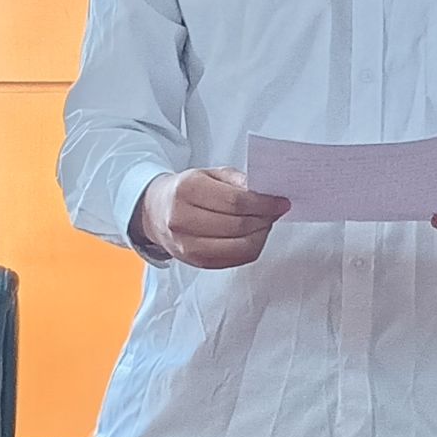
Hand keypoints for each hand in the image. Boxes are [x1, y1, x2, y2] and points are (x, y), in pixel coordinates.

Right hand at [132, 168, 290, 269]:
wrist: (156, 211)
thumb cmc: (186, 190)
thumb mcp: (209, 174)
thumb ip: (237, 180)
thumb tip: (265, 192)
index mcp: (187, 190)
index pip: (235, 202)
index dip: (263, 203)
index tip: (280, 202)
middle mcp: (183, 220)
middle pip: (237, 226)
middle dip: (264, 219)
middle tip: (276, 211)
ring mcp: (187, 246)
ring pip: (239, 247)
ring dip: (260, 235)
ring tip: (265, 223)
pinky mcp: (195, 263)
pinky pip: (234, 260)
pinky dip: (250, 248)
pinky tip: (254, 236)